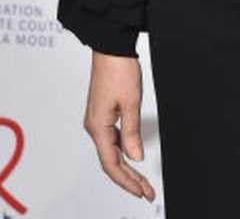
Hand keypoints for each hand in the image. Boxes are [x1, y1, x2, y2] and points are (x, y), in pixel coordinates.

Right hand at [83, 52, 155, 200]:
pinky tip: (132, 155)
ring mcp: (97, 119)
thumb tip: (135, 157)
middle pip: (110, 161)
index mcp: (98, 126)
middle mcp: (94, 126)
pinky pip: (111, 139)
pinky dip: (123, 151)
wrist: (110, 47)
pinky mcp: (102, 112)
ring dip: (127, 167)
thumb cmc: (118, 69)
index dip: (127, 181)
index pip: (112, 164)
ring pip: (111, 151)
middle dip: (129, 179)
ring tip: (142, 179)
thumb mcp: (131, 103)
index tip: (142, 191)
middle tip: (146, 191)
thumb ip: (132, 133)